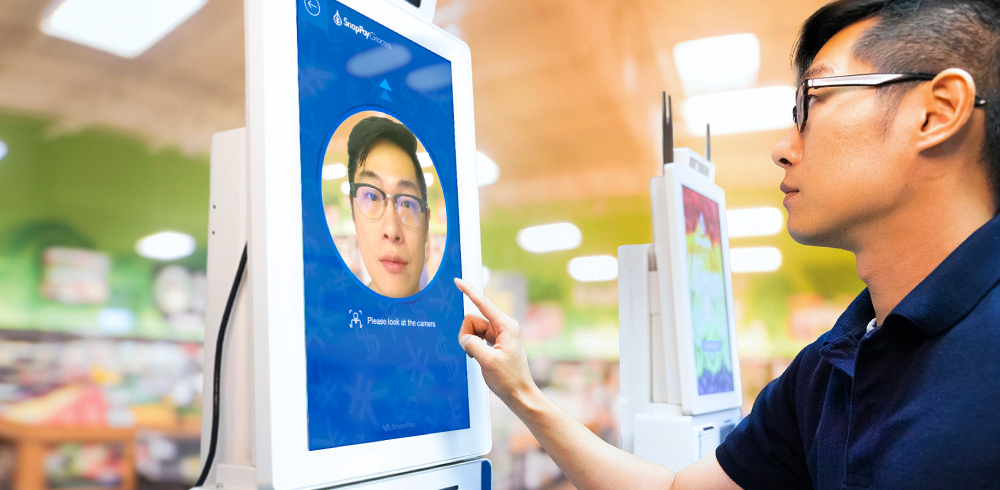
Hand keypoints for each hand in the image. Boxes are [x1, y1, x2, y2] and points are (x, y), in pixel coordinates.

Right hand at [454, 277, 537, 406]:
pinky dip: (474, 346)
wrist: (520, 394)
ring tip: (479, 359)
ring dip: (470, 343)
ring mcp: (501, 334)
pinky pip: (477, 337)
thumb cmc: (508, 379)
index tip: (458, 281)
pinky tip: (479, 358)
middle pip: (474, 320)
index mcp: (506, 326)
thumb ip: (471, 344)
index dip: (469, 291)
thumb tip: (464, 338)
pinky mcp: (497, 342)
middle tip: (472, 353)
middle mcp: (505, 326)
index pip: (483, 304)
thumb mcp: (487, 361)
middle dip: (467, 334)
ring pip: (474, 329)